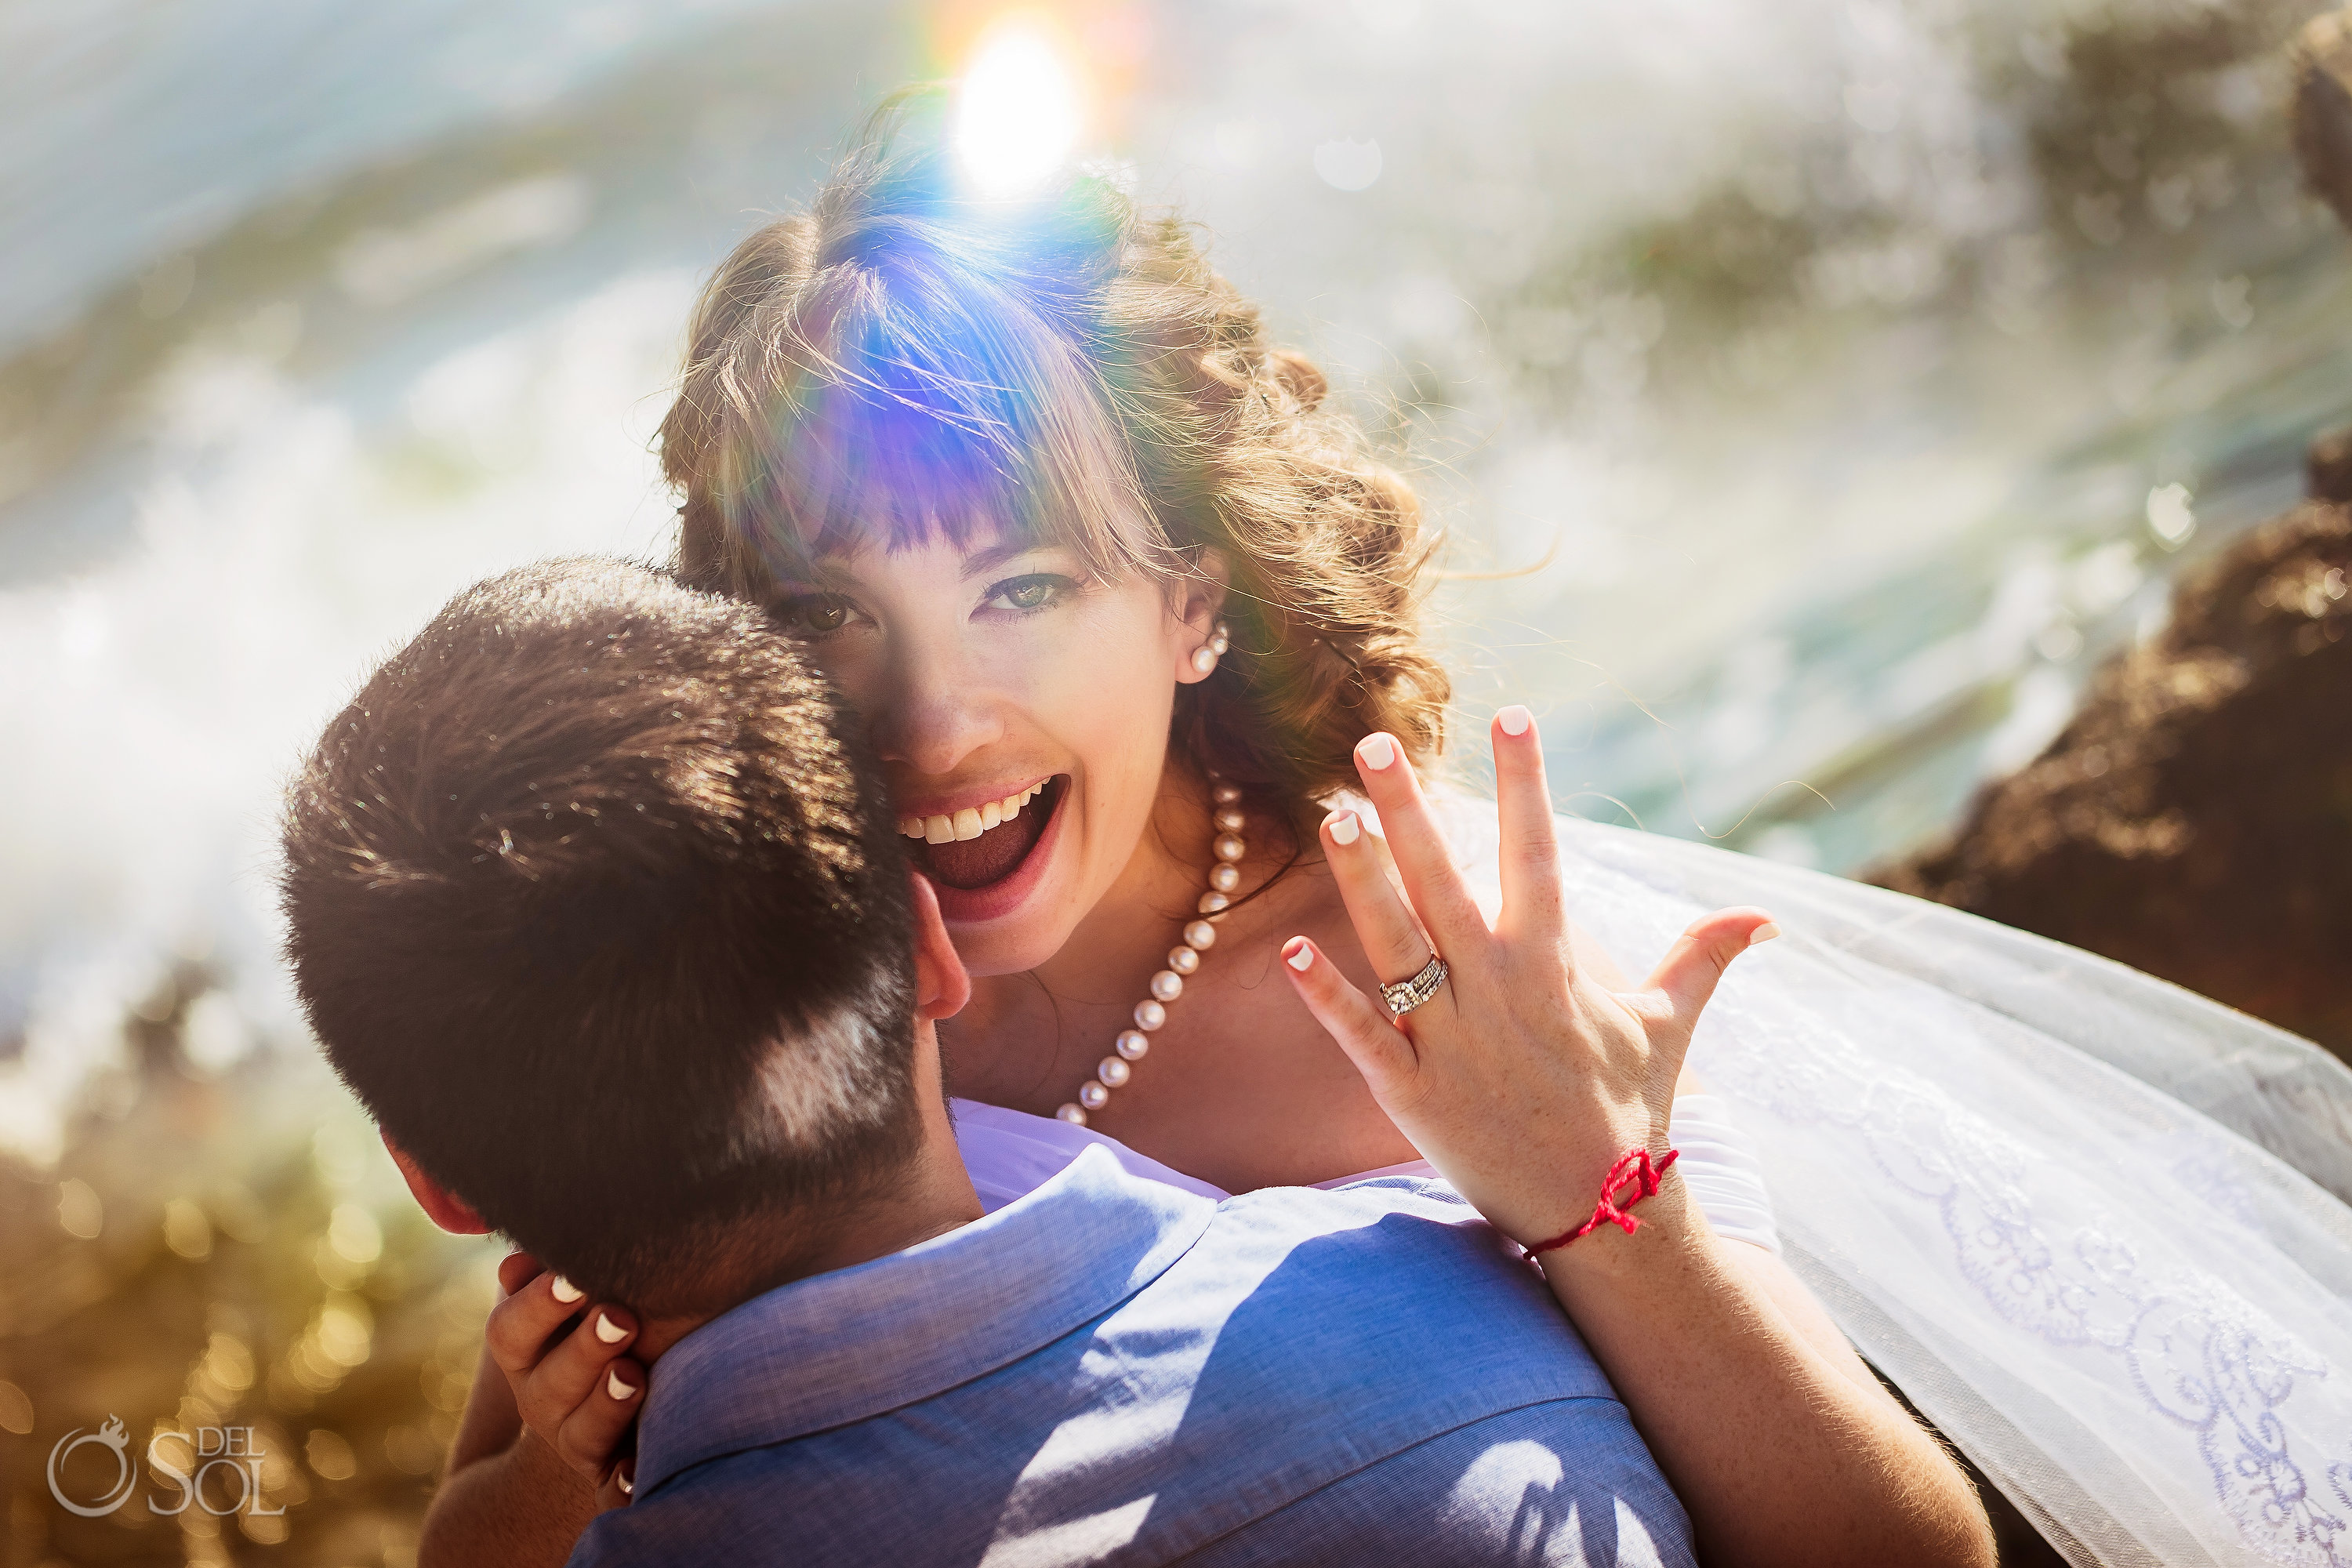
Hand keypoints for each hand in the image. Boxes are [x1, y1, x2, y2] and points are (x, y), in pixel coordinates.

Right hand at [484, 1253, 643, 1505]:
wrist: (627, 1384)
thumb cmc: (607, 1314)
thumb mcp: (582, 1291)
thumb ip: (550, 1273)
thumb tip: (517, 1261)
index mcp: (527, 1352)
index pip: (510, 1332)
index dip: (538, 1306)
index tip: (574, 1278)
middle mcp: (543, 1401)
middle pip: (549, 1386)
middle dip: (585, 1351)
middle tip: (622, 1317)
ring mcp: (576, 1441)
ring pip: (581, 1435)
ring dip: (607, 1406)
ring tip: (634, 1377)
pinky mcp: (611, 1474)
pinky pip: (611, 1489)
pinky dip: (622, 1484)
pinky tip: (637, 1470)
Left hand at [1278, 707, 1776, 1249]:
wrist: (1603, 1216)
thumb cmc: (1629, 1112)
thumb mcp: (1667, 1026)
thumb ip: (1701, 959)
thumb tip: (1765, 916)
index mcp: (1554, 964)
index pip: (1538, 852)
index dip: (1524, 784)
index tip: (1513, 716)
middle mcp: (1500, 990)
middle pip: (1446, 881)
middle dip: (1410, 810)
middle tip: (1373, 743)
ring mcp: (1453, 1041)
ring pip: (1398, 944)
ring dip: (1362, 880)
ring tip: (1333, 814)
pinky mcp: (1414, 1094)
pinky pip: (1364, 1038)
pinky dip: (1329, 1000)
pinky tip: (1293, 954)